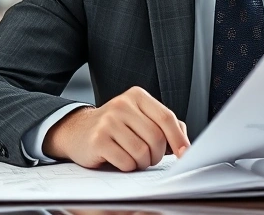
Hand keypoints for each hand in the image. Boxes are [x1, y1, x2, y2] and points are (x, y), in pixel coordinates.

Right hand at [44, 86, 189, 171]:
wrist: (78, 131)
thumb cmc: (116, 127)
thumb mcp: (140, 118)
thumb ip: (164, 125)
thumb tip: (185, 144)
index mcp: (137, 96)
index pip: (166, 117)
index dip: (178, 138)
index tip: (185, 154)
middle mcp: (122, 104)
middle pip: (156, 137)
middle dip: (157, 155)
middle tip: (150, 158)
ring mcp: (108, 121)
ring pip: (142, 152)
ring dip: (142, 163)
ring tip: (134, 159)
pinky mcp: (98, 140)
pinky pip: (126, 161)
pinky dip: (128, 167)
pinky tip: (121, 160)